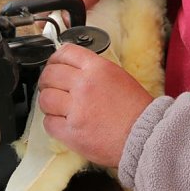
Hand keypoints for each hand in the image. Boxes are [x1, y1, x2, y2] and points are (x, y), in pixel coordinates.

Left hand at [38, 44, 153, 167]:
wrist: (144, 137)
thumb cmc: (137, 110)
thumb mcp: (119, 76)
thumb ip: (94, 71)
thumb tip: (74, 70)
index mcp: (98, 68)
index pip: (66, 53)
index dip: (55, 58)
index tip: (54, 64)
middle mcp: (84, 85)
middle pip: (50, 75)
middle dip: (47, 80)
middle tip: (51, 86)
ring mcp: (75, 109)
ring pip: (45, 99)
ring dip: (48, 102)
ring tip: (57, 106)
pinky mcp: (70, 131)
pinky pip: (48, 122)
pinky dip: (53, 122)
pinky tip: (63, 122)